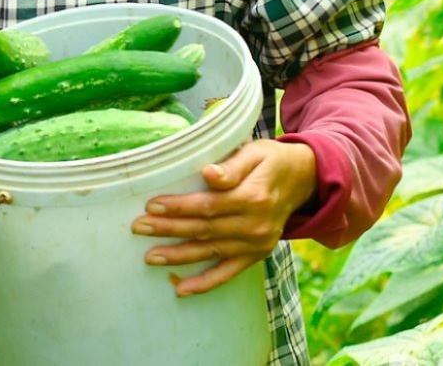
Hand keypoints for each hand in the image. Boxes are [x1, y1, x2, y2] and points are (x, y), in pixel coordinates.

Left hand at [132, 139, 316, 295]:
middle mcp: (255, 225)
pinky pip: (228, 273)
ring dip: (179, 256)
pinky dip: (205, 283)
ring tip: (150, 257)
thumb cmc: (270, 161)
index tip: (152, 205)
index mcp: (253, 197)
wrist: (304, 180)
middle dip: (169, 230)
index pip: (208, 205)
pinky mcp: (256, 255)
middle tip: (138, 227)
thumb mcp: (255, 153)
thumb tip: (208, 173)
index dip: (179, 206)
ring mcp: (256, 244)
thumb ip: (231, 166)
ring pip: (210, 252)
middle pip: (204, 230)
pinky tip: (181, 289)